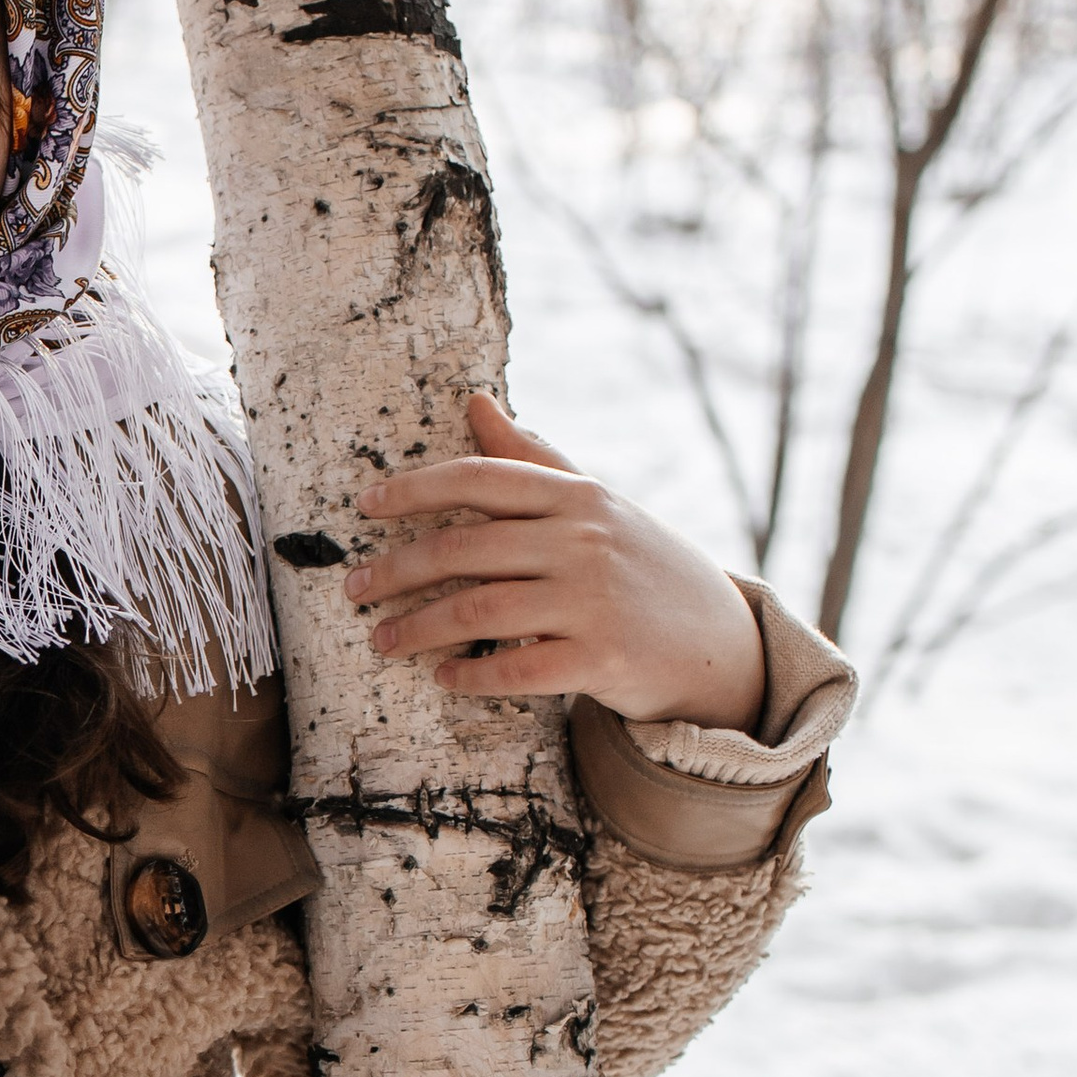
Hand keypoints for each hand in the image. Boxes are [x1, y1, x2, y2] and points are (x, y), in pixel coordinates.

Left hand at [353, 393, 767, 728]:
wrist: (723, 640)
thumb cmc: (642, 565)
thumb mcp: (596, 503)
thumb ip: (534, 457)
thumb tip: (476, 400)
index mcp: (577, 496)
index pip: (481, 479)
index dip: (415, 490)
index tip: (365, 506)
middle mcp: (583, 542)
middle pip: (463, 549)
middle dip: (396, 571)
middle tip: (354, 589)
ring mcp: (593, 601)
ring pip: (477, 612)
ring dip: (417, 629)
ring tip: (382, 640)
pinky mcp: (602, 660)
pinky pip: (516, 670)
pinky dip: (470, 676)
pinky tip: (442, 677)